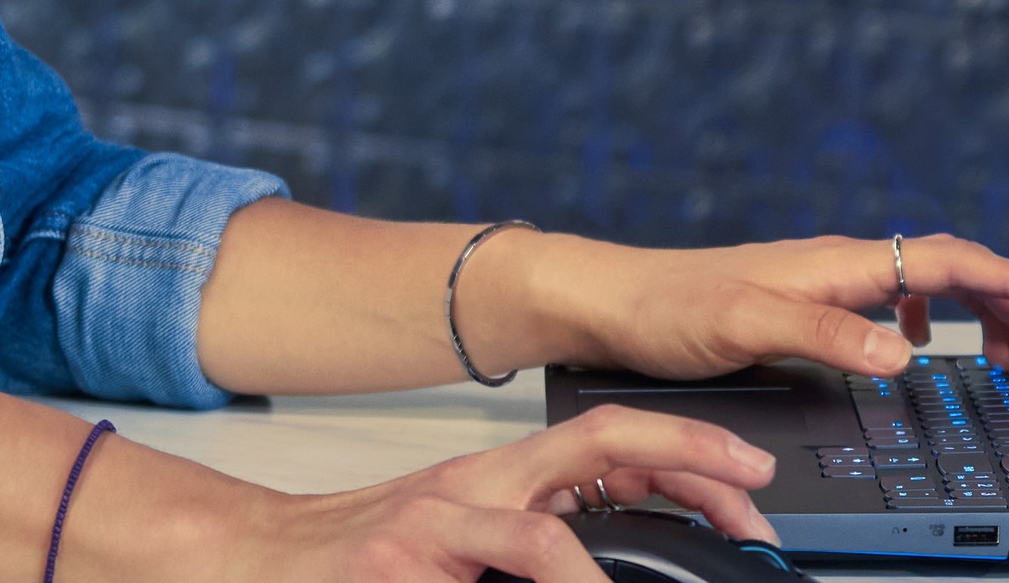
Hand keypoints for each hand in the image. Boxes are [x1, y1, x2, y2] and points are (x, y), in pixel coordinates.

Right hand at [204, 406, 778, 582]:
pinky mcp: (400, 557)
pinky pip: (493, 562)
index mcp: (502, 480)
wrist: (254, 556)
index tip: (752, 477)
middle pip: (601, 444)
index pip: (610, 440)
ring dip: (608, 560)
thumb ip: (540, 537)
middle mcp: (478, 484)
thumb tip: (617, 558)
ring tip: (654, 578)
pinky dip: (557, 578)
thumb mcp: (464, 540)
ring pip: (547, 530)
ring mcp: (438, 521)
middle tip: (755, 506)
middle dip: (690, 463)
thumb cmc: (363, 559)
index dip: (689, 449)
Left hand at [500, 231, 1008, 383]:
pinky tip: (916, 349)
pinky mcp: (801, 299)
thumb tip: (906, 354)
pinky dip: (924, 322)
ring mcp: (821, 278)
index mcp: (837, 263)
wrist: (605, 301)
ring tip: (1005, 354)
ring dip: (975, 314)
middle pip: (949, 271)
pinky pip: (887, 301)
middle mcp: (836, 263)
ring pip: (923, 286)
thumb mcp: (747, 324)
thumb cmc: (664, 308)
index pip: (946, 262)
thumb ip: (829, 334)